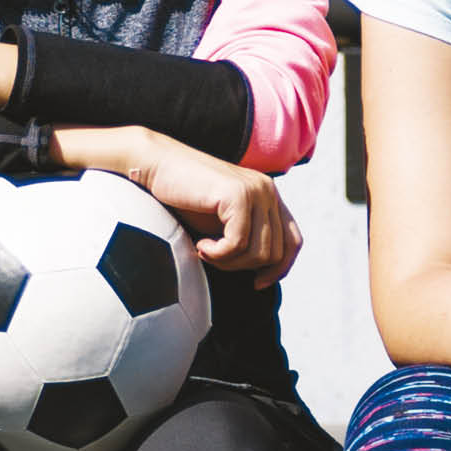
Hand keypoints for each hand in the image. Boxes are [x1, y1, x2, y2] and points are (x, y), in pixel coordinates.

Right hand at [125, 133, 301, 288]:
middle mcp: (268, 191)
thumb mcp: (224, 222)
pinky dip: (217, 254)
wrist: (157, 167)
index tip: (257, 283)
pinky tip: (200, 245)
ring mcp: (256, 190)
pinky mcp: (238, 195)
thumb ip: (247, 237)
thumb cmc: (186, 198)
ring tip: (206, 249)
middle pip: (275, 254)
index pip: (293, 241)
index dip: (280, 269)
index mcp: (269, 197)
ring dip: (229, 262)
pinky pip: (238, 244)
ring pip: (259, 253)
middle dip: (243, 266)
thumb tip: (265, 273)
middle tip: (215, 258)